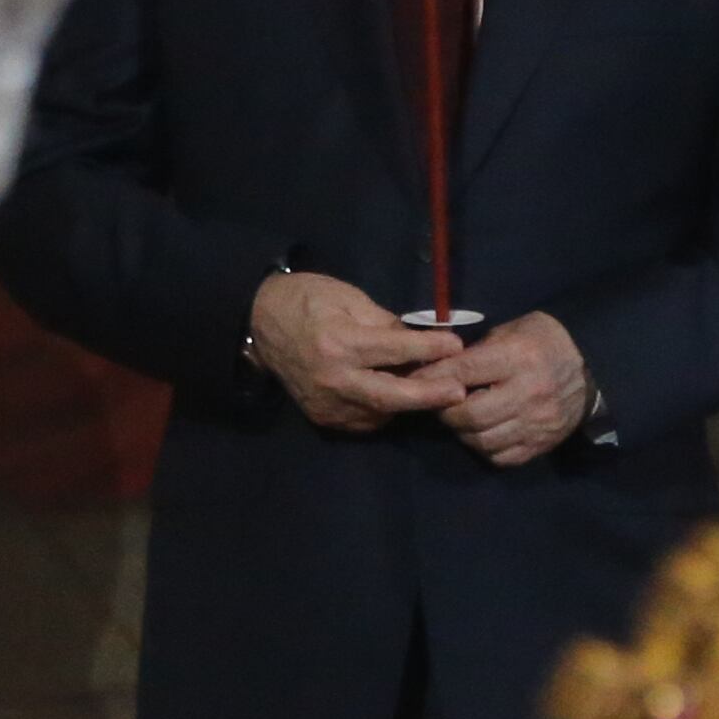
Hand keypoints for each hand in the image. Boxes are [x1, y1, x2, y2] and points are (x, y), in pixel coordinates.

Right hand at [251, 270, 463, 435]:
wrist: (259, 323)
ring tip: (438, 392)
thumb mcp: (348, 298)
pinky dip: (386, 411)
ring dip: (410, 404)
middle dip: (428, 395)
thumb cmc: (307, 299)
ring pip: (380, 413)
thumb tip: (418, 343)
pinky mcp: (323, 418)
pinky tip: (401, 398)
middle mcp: (332, 379)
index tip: (456, 344)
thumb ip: (384, 324)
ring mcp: (326, 404)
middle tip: (459, 392)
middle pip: (389, 396)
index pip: (392, 350)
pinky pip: (365, 421)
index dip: (427, 349)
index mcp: (338, 343)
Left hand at [436, 309, 594, 466]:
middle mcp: (529, 393)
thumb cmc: (544, 340)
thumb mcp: (512, 330)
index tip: (414, 379)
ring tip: (460, 418)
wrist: (593, 366)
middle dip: (447, 411)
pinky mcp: (542, 444)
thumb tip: (436, 368)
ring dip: (463, 432)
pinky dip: (484, 447)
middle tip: (439, 404)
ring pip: (483, 440)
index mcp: (519, 357)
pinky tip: (482, 433)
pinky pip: (501, 457)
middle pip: (471, 415)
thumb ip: (477, 352)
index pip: (464, 372)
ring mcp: (537, 423)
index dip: (432, 377)